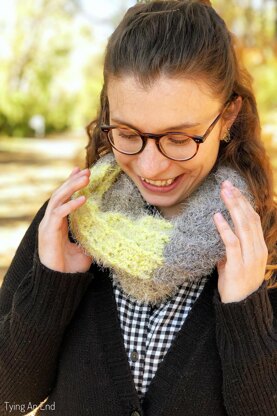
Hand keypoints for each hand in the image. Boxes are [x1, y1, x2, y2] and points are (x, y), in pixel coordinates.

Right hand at [38, 167, 92, 272]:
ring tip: (85, 177)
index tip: (81, 172)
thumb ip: (90, 238)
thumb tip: (104, 232)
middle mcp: (51, 221)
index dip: (71, 183)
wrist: (59, 282)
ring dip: (71, 187)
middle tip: (86, 171)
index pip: (63, 198)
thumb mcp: (84, 248)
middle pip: (60, 194)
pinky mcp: (48, 232)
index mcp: (58, 222)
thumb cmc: (70, 267)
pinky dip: (71, 205)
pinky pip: (59, 214)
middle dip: (73, 181)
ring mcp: (48, 225)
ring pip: (57, 199)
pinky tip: (83, 199)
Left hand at [213, 180, 267, 302]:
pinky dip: (224, 228)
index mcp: (259, 246)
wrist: (240, 307)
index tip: (233, 189)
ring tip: (223, 193)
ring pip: (243, 227)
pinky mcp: (238, 266)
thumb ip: (232, 245)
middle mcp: (257, 249)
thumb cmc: (236, 282)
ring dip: (233, 208)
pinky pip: (232, 243)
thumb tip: (221, 228)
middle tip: (227, 184)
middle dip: (238, 199)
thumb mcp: (236, 260)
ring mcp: (249, 258)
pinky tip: (217, 217)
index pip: (253, 219)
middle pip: (249, 218)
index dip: (244, 202)